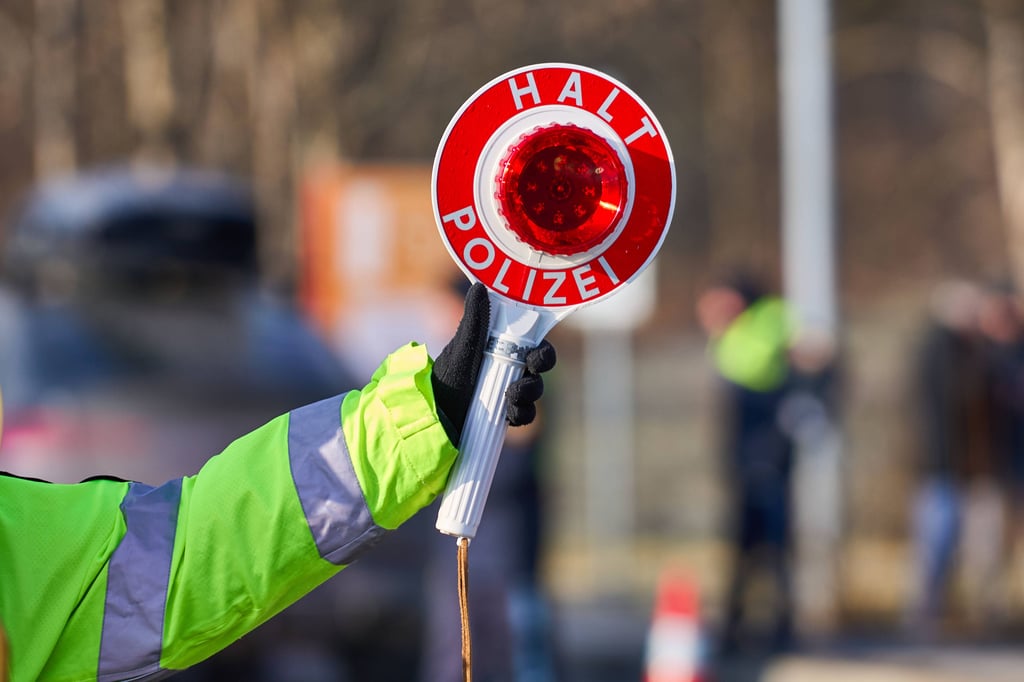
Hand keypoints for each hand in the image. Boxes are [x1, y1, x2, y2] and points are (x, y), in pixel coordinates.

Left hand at [432, 282, 556, 443]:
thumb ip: (475, 321)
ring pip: (534, 391)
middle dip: (540, 370)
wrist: (430, 415)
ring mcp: (507, 393)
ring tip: (512, 395)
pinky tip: (510, 414)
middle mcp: (508, 369)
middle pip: (539, 367)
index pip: (533, 345)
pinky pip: (524, 413)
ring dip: (530, 393)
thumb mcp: (462, 349)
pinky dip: (522, 413)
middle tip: (531, 371)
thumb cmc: (445, 378)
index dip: (542, 350)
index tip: (536, 355)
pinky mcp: (504, 416)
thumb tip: (480, 288)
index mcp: (501, 349)